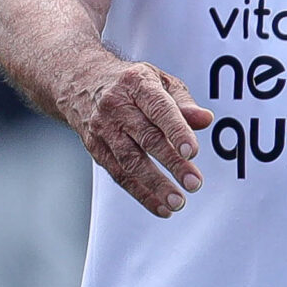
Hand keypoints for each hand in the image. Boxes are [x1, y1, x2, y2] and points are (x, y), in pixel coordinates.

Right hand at [59, 53, 213, 216]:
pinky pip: (119, 174)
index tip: (193, 152)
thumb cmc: (131, 83)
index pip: (160, 109)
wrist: (80, 83)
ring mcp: (103, 129)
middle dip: (172, 164)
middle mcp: (117, 107)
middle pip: (146, 139)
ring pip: (130, 161)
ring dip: (155, 186)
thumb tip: (205, 119)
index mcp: (137, 84)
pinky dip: (140, 193)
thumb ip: (183, 102)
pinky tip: (160, 206)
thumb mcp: (159, 80)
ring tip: (178, 202)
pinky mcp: (95, 148)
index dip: (177, 131)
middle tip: (194, 183)